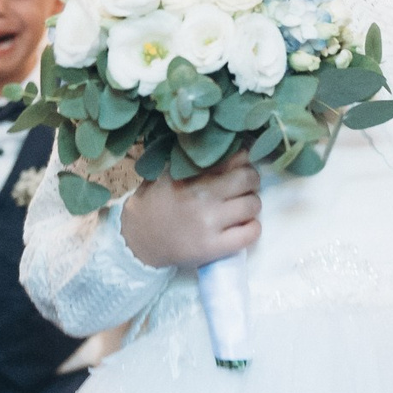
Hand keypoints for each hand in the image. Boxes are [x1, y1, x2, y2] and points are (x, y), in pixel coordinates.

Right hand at [119, 154, 261, 270]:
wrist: (139, 238)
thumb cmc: (157, 200)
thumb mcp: (168, 171)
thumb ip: (193, 160)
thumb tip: (227, 144)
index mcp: (191, 174)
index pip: (234, 157)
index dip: (242, 159)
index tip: (239, 164)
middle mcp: (201, 196)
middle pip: (248, 179)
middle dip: (251, 180)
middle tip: (243, 186)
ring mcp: (208, 223)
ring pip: (253, 205)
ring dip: (251, 204)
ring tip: (241, 206)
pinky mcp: (213, 247)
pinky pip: (250, 233)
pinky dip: (252, 228)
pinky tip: (242, 225)